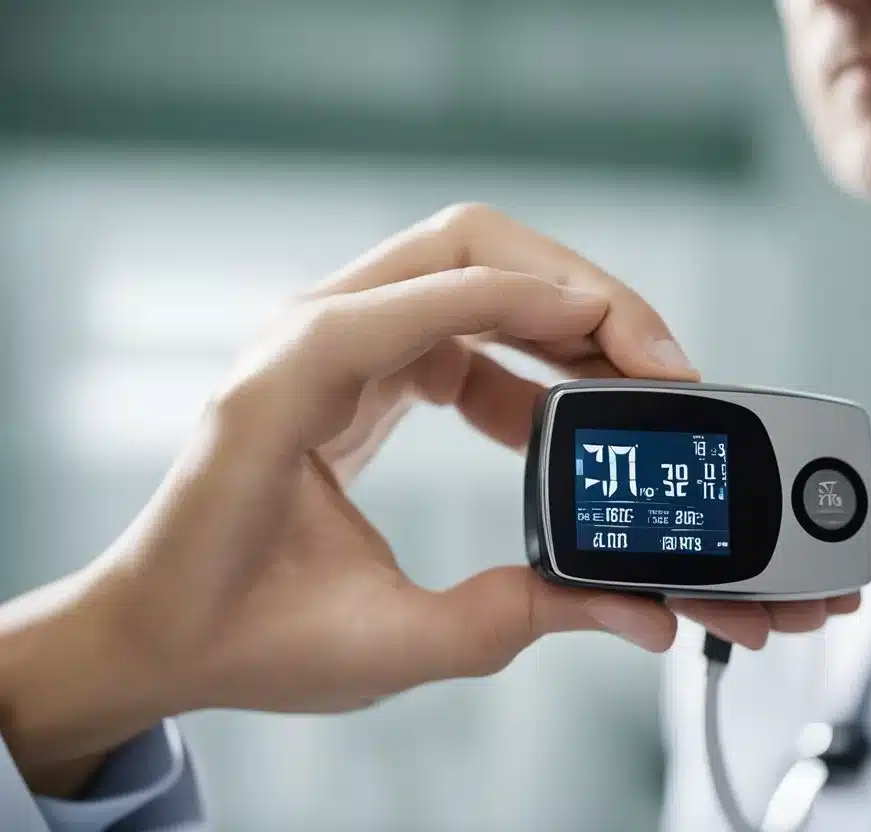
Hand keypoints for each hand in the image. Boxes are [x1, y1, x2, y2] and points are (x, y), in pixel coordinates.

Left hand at [0, 203, 859, 796]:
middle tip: (658, 362)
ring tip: (638, 387)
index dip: (542, 305)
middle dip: (578, 291)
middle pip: (469, 248)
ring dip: (564, 317)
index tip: (631, 348)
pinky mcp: (360, 365)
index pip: (435, 290)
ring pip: (476, 273)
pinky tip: (570, 417)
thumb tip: (636, 611)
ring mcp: (337, 339)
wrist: (155, 630)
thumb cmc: (235, 633)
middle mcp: (313, 334)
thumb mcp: (385, 644)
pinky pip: (464, 327)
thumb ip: (512, 620)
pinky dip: (530, 356)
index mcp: (293, 381)